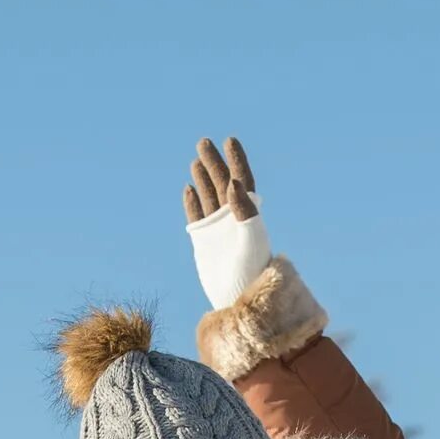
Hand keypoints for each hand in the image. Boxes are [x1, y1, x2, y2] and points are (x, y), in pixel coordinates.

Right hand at [181, 136, 270, 307]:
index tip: (229, 140)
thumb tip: (234, 181)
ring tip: (196, 160)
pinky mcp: (204, 241)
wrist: (238, 298)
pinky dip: (192, 202)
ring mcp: (218, 229)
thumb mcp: (251, 237)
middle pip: (222, 183)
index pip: (242, 180)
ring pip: (209, 197)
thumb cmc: (251, 269)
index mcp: (249, 214)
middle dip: (214, 162)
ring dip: (203, 178)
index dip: (236, 160)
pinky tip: (188, 189)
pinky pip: (197, 216)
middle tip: (203, 142)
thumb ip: (244, 208)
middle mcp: (233, 219)